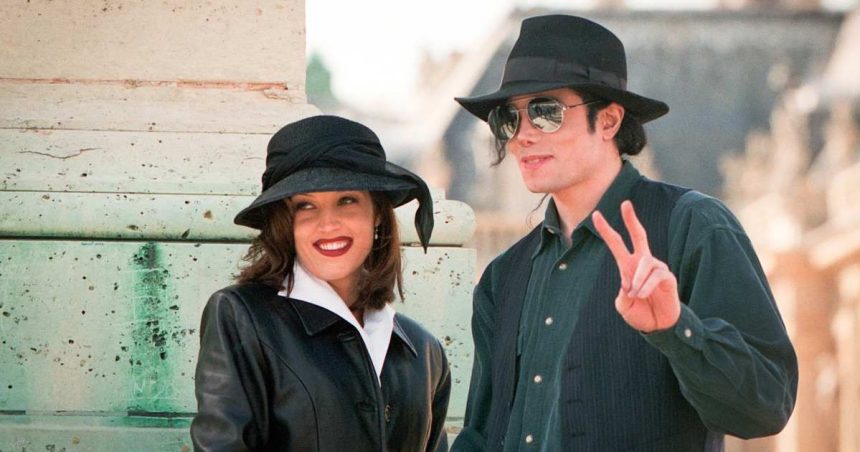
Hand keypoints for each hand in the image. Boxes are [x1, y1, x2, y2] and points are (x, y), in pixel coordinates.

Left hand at [591, 200, 680, 332]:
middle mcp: (643, 262)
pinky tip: (644, 295)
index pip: (617, 243)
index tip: (595, 215)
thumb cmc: (640, 312)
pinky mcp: (667, 276)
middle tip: (625, 203)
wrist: (658, 325)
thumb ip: (622, 295)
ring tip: (636, 295)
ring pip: (645, 263)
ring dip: (637, 281)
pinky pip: (656, 275)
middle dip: (631, 219)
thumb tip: (629, 285)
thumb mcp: (623, 306)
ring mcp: (656, 268)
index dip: (606, 230)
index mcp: (628, 266)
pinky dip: (646, 287)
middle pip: (639, 235)